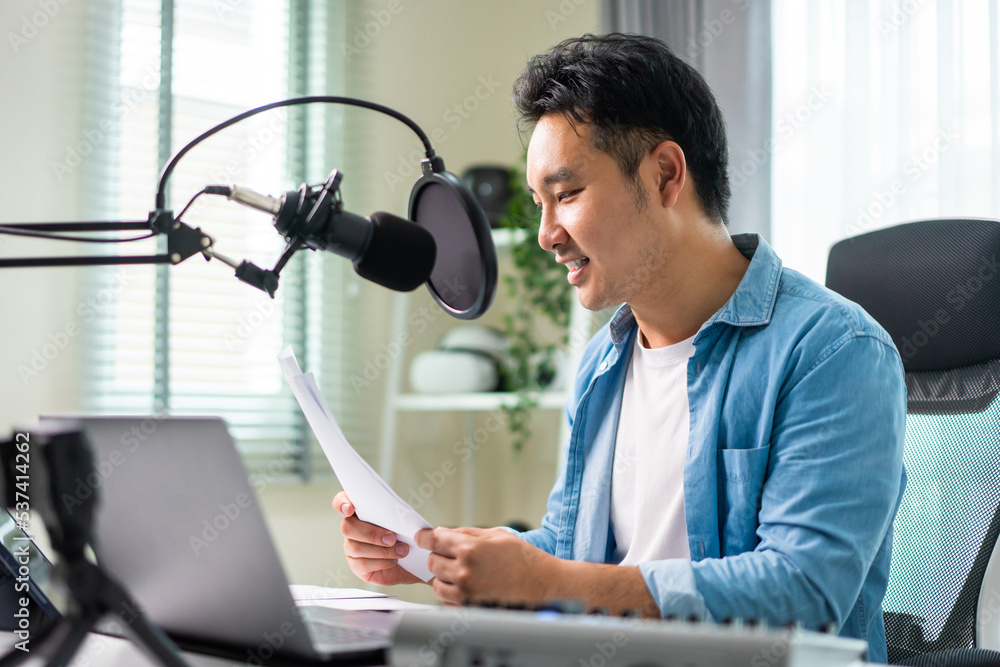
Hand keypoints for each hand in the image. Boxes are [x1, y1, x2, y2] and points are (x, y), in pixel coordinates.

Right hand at [333, 491, 421, 586]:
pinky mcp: (356, 565)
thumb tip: (395, 515)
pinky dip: (382, 562)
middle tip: (392, 538)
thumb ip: (394, 514)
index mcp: (360, 511)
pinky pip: (362, 564)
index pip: (340, 502)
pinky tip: (394, 560)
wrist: (413, 559)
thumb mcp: (402, 521)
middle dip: (371, 533)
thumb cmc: (405, 535)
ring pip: (356, 548)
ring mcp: (351, 547)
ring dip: (382, 550)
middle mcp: (351, 528)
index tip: (350, 509)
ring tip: (401, 550)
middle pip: (347, 527)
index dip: (341, 504)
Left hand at [415, 526, 557, 604]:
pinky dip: (452, 592)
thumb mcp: (496, 535)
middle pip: (433, 561)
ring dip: (444, 575)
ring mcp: (466, 592)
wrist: (543, 585)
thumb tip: (443, 532)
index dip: (425, 537)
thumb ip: (466, 533)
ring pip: (437, 583)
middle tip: (453, 554)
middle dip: (439, 555)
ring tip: (462, 571)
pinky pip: (447, 600)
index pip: (434, 540)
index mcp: (470, 549)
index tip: (422, 537)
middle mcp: (465, 571)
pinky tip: (467, 585)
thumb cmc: (524, 558)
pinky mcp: (470, 608)